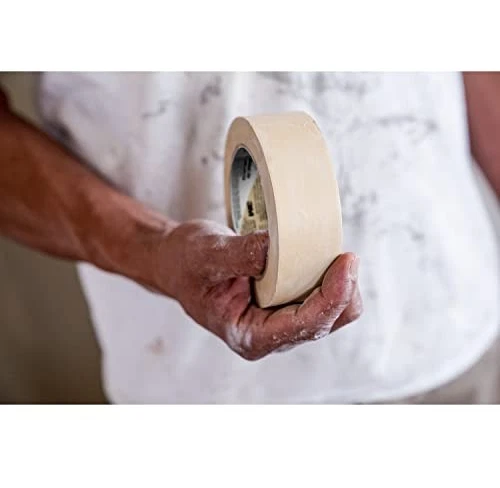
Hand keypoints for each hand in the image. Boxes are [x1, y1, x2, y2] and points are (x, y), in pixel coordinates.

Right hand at [152, 219, 361, 359]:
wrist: (178, 263)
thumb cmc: (185, 263)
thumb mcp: (205, 254)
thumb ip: (241, 254)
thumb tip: (278, 249)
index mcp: (249, 335)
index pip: (304, 326)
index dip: (333, 297)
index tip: (347, 262)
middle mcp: (269, 334)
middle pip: (326, 323)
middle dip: (343, 291)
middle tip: (345, 254)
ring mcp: (279, 321)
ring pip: (330, 313)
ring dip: (339, 285)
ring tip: (334, 254)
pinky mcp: (285, 305)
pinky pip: (320, 297)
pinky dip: (328, 278)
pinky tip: (322, 258)